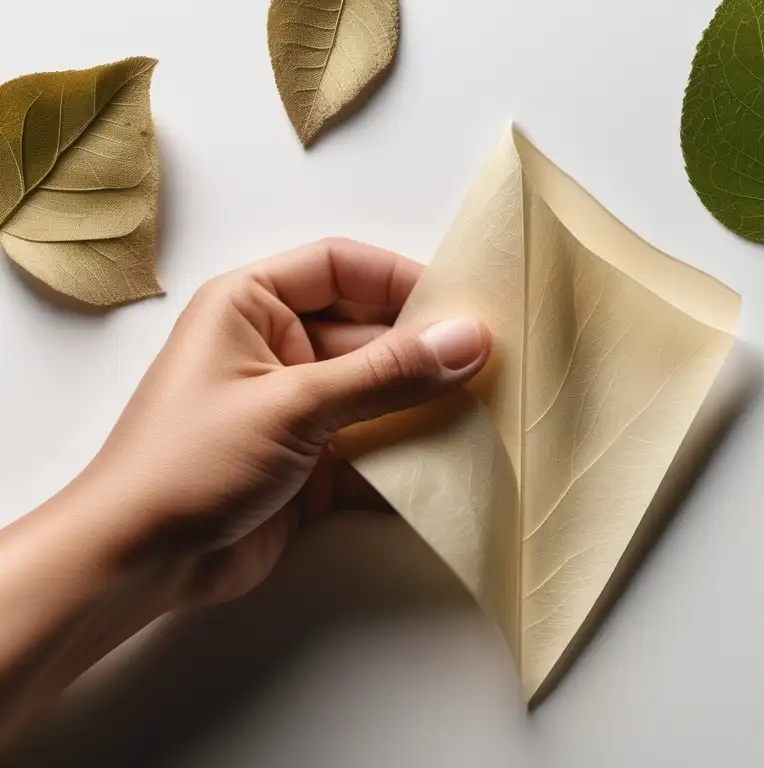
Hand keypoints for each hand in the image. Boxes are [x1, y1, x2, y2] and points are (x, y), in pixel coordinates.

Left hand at [79, 237, 490, 606]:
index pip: (341, 268)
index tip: (463, 305)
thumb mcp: (293, 405)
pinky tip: (454, 464)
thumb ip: (386, 374)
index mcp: (251, 306)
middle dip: (425, 352)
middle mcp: (276, 349)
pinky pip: (374, 446)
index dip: (402, 280)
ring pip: (378, 393)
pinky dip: (409, 456)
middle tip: (491, 365)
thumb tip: (467, 338)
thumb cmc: (191, 463)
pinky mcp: (311, 464)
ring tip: (487, 412)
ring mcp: (296, 409)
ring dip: (424, 405)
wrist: (138, 566)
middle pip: (369, 333)